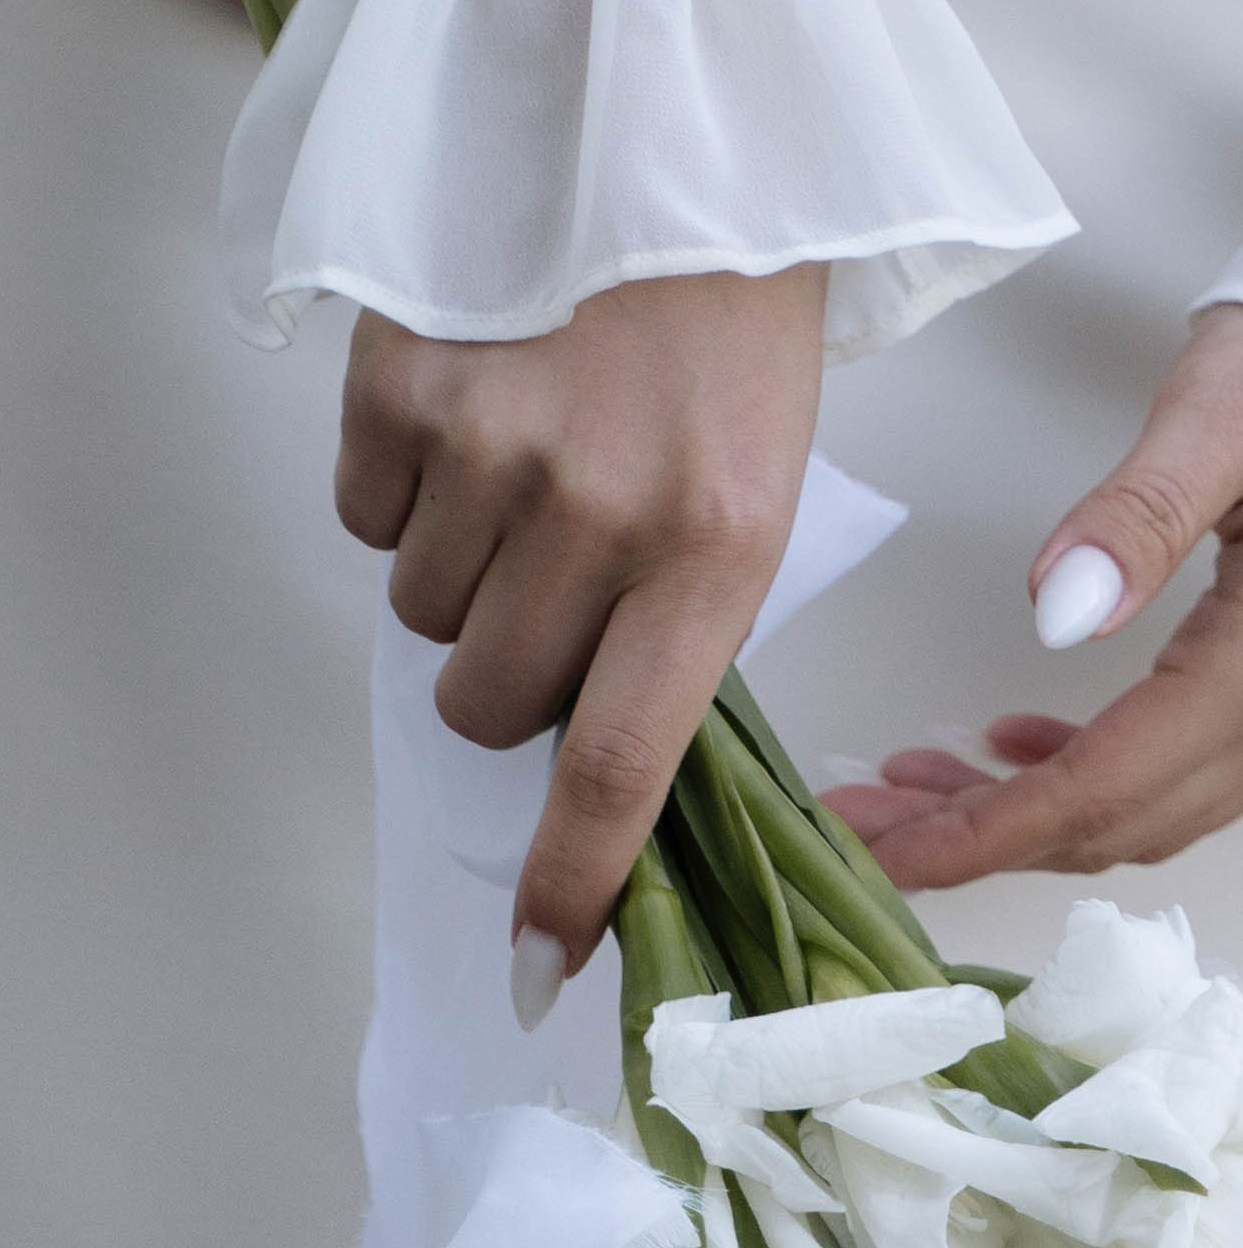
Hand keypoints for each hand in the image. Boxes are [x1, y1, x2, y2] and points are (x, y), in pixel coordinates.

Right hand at [337, 268, 827, 996]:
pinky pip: (367, 515)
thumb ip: (674, 642)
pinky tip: (478, 423)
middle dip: (509, 675)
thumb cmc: (728, 347)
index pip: (617, 770)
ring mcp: (493, 444)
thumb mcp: (748, 508)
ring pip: (422, 616)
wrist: (682, 158)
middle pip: (487, 703)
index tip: (537, 966)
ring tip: (530, 480)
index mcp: (714, 558)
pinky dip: (406, 493)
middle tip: (560, 586)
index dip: (568, 884)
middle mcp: (599, 512)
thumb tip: (593, 792)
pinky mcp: (407, 376)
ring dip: (462, 578)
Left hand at [827, 307, 1242, 888]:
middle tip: (868, 827)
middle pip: (1128, 824)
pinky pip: (1190, 772)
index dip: (989, 829)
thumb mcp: (1227, 398)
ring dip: (1036, 816)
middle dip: (990, 840)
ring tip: (920, 789)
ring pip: (1156, 812)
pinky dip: (1096, 779)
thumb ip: (1136, 515)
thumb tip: (1053, 612)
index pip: (1111, 781)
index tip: (885, 851)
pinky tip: (1019, 746)